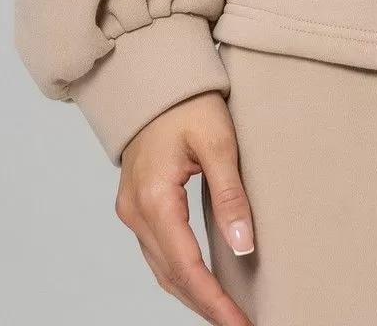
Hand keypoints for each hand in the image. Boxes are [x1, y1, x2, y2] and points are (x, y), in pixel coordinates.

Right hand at [116, 90, 255, 325]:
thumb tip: (244, 247)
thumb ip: (231, 195)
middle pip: (171, 276)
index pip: (187, 267)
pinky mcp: (137, 205)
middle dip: (206, 306)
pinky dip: (181, 274)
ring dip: (193, 295)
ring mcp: (131, 210)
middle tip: (241, 325)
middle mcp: (135, 211)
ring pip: (162, 269)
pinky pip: (158, 253)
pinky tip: (203, 284)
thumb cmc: (189, 102)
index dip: (214, 301)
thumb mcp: (218, 142)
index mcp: (154, 198)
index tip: (240, 323)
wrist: (155, 76)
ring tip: (227, 314)